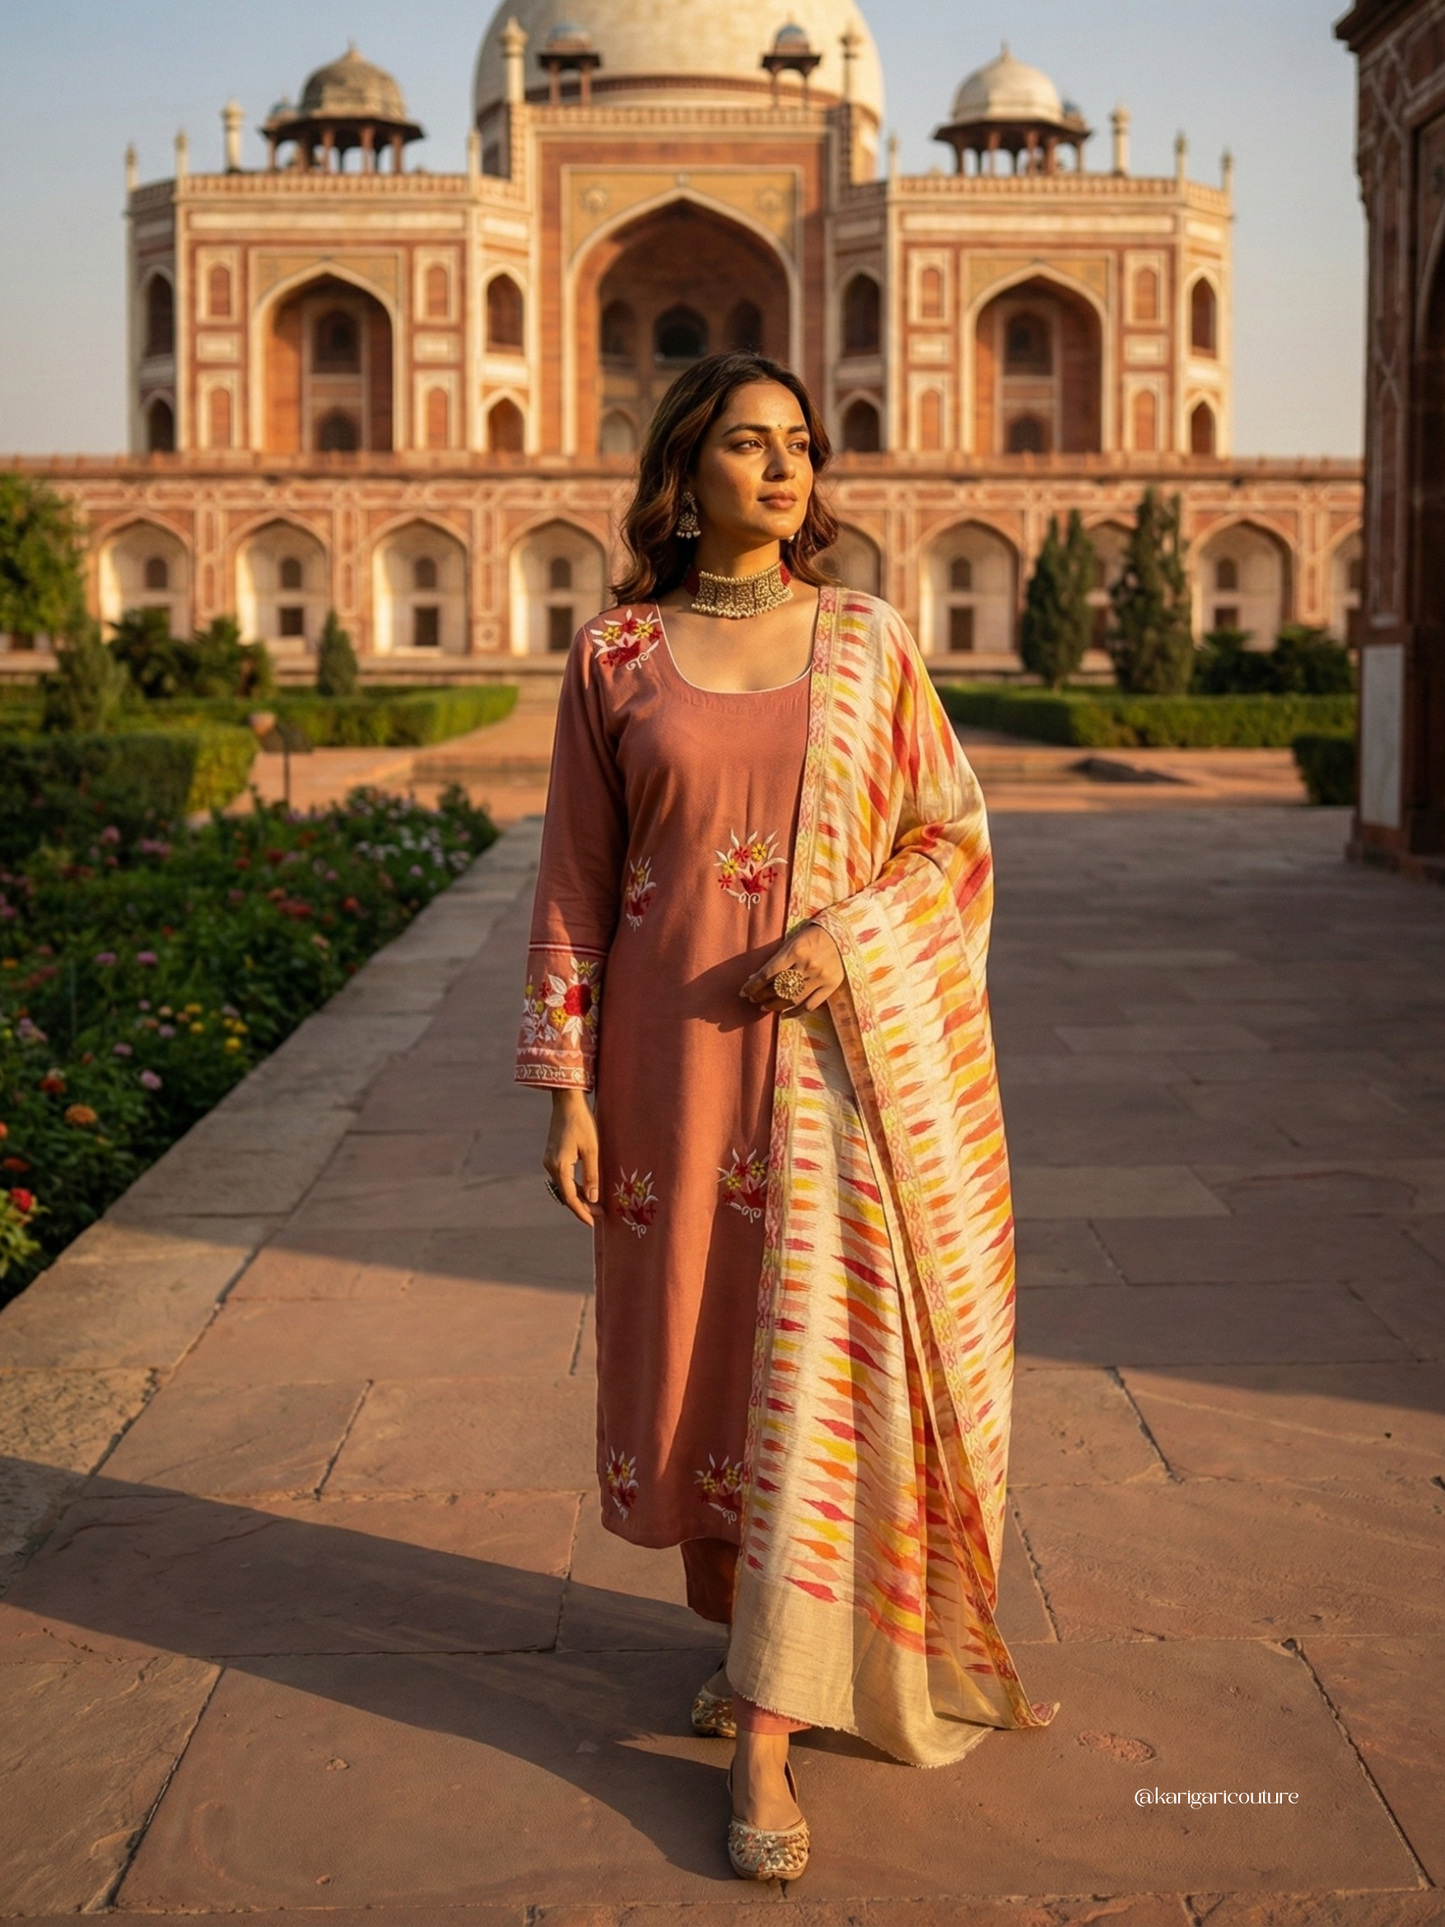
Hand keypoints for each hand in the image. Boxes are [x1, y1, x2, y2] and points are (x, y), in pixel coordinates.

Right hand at [545, 1089, 599, 1226]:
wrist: (567, 1102)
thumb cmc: (582, 1123)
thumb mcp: (592, 1150)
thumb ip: (592, 1175)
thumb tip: (593, 1199)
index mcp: (559, 1166)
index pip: (570, 1197)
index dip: (582, 1212)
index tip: (593, 1222)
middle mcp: (550, 1166)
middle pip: (566, 1194)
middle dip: (582, 1206)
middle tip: (600, 1215)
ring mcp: (549, 1161)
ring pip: (565, 1186)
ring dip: (579, 1196)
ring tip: (596, 1205)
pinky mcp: (553, 1156)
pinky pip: (563, 1177)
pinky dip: (575, 1186)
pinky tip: (587, 1189)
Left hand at [740, 921, 844, 1013]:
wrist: (842, 933)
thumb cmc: (812, 935)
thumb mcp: (792, 940)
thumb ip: (777, 959)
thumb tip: (756, 978)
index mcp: (795, 950)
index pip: (768, 973)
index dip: (753, 986)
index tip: (743, 992)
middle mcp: (807, 965)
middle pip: (778, 988)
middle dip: (762, 995)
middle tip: (753, 998)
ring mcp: (820, 977)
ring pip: (792, 999)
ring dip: (774, 1005)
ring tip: (764, 1006)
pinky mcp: (831, 986)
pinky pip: (810, 1005)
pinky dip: (794, 1012)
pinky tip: (783, 1014)